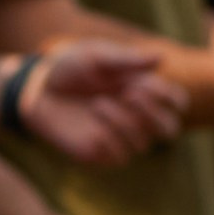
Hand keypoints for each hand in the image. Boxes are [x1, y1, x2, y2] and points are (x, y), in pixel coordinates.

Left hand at [11, 41, 186, 164]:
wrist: (36, 90)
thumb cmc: (70, 68)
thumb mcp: (96, 56)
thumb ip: (127, 60)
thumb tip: (161, 59)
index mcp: (143, 90)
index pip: (176, 102)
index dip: (174, 99)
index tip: (149, 86)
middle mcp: (136, 115)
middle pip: (169, 129)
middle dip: (155, 114)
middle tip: (130, 95)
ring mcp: (118, 136)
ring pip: (143, 144)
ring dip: (125, 123)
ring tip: (98, 103)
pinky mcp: (98, 153)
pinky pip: (119, 158)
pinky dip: (110, 141)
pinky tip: (92, 127)